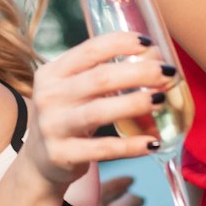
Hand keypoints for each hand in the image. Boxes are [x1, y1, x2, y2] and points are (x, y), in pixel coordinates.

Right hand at [20, 31, 166, 188]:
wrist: (39, 161)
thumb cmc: (66, 117)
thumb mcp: (71, 90)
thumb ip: (101, 74)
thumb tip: (154, 58)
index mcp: (52, 73)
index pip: (89, 50)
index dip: (120, 44)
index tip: (148, 43)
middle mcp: (49, 97)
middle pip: (100, 79)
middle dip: (138, 73)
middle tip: (167, 73)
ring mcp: (53, 127)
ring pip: (99, 112)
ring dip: (135, 104)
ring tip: (162, 100)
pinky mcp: (62, 155)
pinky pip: (103, 149)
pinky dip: (130, 146)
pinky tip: (152, 142)